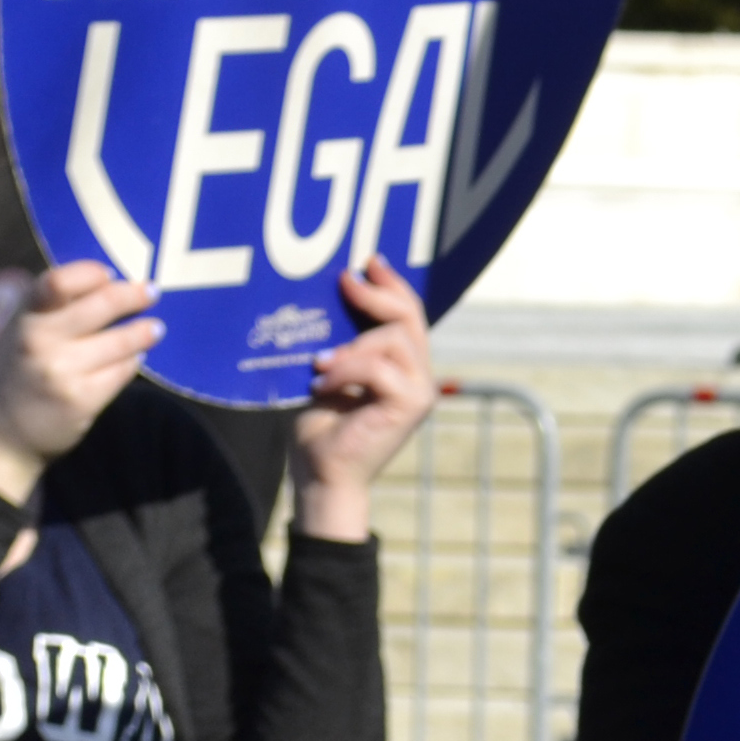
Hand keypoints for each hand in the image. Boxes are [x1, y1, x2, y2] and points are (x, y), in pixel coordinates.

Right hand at [0, 263, 158, 504]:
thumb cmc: (20, 371)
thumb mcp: (24, 330)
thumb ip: (57, 305)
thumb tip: (115, 280)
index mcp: (25, 316)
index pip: (58, 281)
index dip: (91, 273)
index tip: (110, 276)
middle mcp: (38, 340)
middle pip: (104, 303)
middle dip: (135, 295)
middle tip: (152, 292)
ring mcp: (60, 371)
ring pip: (123, 339)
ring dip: (145, 331)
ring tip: (154, 329)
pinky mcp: (80, 399)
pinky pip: (123, 370)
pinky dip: (132, 362)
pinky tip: (132, 360)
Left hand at [290, 256, 441, 541]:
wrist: (322, 478)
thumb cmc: (320, 433)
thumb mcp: (329, 378)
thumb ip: (342, 347)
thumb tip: (328, 302)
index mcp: (402, 368)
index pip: (408, 316)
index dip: (391, 285)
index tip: (368, 262)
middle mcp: (418, 376)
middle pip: (409, 318)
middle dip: (379, 294)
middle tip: (347, 280)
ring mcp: (419, 390)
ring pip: (395, 339)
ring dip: (352, 346)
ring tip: (320, 364)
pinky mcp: (410, 404)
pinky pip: (381, 368)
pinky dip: (347, 370)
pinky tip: (321, 384)